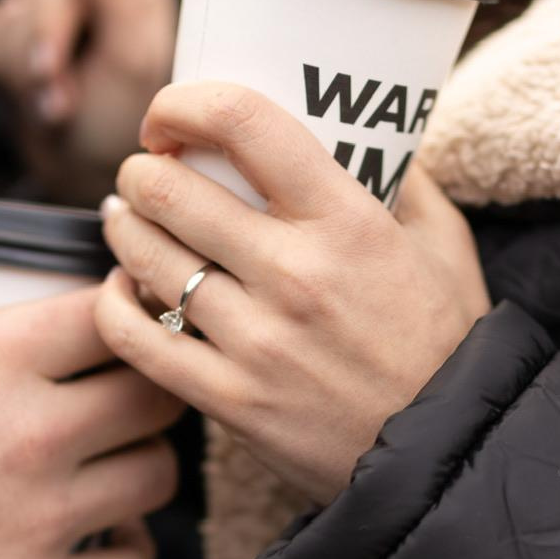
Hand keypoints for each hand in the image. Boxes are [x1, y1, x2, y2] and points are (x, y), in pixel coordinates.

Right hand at [0, 0, 176, 204]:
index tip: (53, 74)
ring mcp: (52, 8)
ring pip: (5, 19)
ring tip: (54, 105)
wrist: (86, 172)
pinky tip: (32, 94)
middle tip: (58, 105)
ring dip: (23, 75)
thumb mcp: (132, 61)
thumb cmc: (120, 125)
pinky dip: (4, 72)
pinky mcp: (20, 30)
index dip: (54, 29)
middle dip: (37, 62)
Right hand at [0, 241, 183, 558]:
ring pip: (159, 477)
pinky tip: (108, 537)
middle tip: (134, 392)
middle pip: (160, 392)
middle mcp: (34, 429)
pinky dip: (131, 552)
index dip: (134, 308)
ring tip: (119, 463)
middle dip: (155, 386)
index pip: (118, 309)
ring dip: (146, 466)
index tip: (128, 316)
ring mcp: (44, 514)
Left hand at [92, 83, 489, 506]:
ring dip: (122, 225)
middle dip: (141, 170)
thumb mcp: (444, 243)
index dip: (186, 103)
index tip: (172, 118)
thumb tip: (364, 129)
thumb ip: (404, 178)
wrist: (447, 455)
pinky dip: (112, 303)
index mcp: (348, 220)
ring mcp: (258, 341)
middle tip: (144, 173)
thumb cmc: (446, 341)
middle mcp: (296, 274)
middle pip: (170, 188)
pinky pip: (136, 337)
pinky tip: (119, 288)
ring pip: (144, 257)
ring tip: (126, 218)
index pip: (243, 123)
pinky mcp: (230, 400)